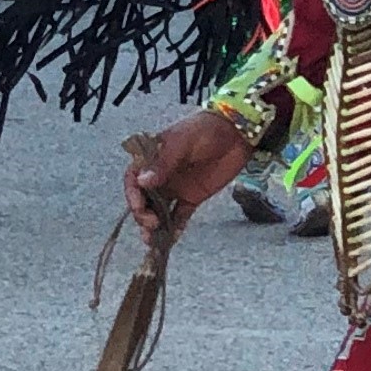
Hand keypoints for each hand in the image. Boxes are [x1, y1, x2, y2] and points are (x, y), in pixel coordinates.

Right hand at [125, 107, 251, 239]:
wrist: (238, 132)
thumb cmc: (206, 129)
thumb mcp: (183, 142)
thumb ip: (163, 163)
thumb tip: (143, 181)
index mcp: (152, 158)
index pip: (133, 179)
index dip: (132, 195)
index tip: (139, 207)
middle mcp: (160, 176)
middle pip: (144, 200)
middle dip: (143, 215)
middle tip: (152, 223)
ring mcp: (176, 188)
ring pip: (159, 211)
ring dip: (154, 226)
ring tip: (154, 241)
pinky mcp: (192, 198)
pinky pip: (180, 216)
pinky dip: (175, 228)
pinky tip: (172, 239)